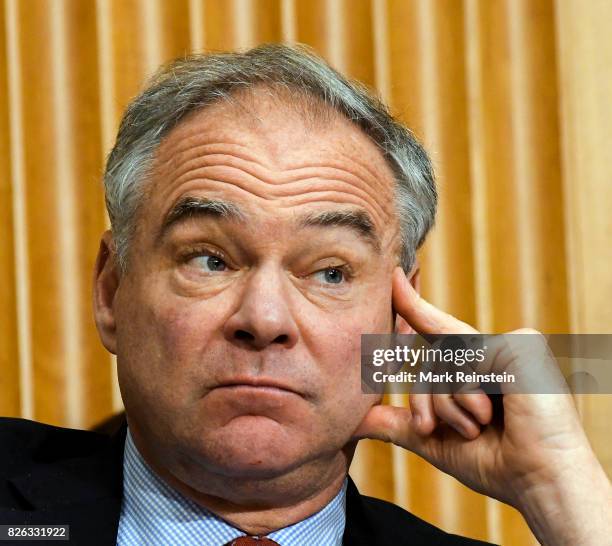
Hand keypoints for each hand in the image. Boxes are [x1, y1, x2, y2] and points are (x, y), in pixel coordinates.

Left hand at [352, 267, 611, 545]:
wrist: (538, 483)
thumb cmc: (494, 463)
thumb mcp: (434, 440)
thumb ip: (397, 423)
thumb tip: (354, 421)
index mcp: (475, 365)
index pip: (435, 331)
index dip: (412, 306)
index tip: (394, 276)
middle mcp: (490, 350)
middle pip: (431, 359)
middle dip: (430, 403)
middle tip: (449, 428)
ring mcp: (508, 343)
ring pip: (445, 362)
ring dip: (452, 407)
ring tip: (481, 425)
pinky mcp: (520, 344)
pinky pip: (468, 363)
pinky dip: (469, 396)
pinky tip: (496, 413)